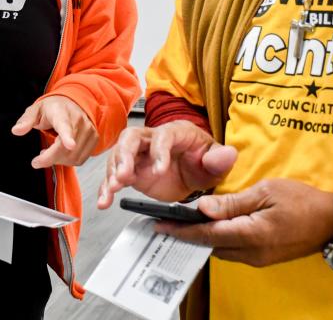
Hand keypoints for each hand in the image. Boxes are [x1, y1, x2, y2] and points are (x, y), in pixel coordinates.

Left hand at [11, 95, 98, 167]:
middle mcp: (79, 121)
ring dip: (58, 160)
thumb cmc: (53, 108)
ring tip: (49, 152)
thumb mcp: (36, 110)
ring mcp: (89, 130)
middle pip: (66, 148)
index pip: (65, 126)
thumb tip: (16, 131)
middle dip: (49, 158)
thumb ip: (26, 120)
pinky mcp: (94, 139)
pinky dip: (68, 161)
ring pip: (73, 156)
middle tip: (37, 161)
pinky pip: (80, 159)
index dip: (67, 137)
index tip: (70, 145)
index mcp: (62, 112)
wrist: (73, 104)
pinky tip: (61, 153)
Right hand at [97, 120, 236, 208]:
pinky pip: (115, 176)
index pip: (163, 136)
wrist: (195, 172)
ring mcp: (140, 155)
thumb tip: (227, 155)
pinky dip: (107, 187)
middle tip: (125, 175)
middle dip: (125, 155)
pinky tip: (104, 200)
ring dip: (113, 172)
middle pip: (132, 137)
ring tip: (112, 190)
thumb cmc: (204, 161)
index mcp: (176, 133)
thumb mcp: (216, 162)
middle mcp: (153, 140)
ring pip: (119, 155)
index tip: (160, 170)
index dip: (159, 151)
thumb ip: (221, 159)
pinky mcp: (132, 171)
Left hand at [155, 178, 332, 267]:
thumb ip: (233, 202)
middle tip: (166, 223)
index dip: (182, 230)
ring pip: (220, 250)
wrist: (332, 222)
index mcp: (251, 234)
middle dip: (187, 235)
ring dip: (202, 238)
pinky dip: (218, 239)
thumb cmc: (302, 201)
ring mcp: (257, 259)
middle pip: (210, 245)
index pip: (207, 234)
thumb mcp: (266, 192)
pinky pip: (233, 251)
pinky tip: (212, 227)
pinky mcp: (262, 258)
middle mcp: (252, 253)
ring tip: (184, 223)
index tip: (161, 225)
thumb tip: (203, 207)